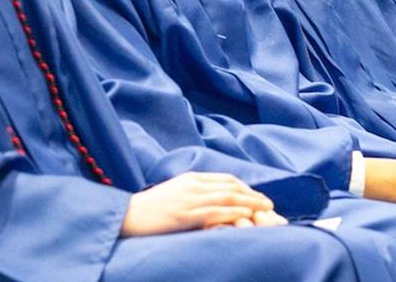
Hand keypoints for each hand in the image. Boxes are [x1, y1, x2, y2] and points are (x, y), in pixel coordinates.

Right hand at [122, 172, 283, 236]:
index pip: (226, 179)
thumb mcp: (174, 194)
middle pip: (232, 187)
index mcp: (191, 178)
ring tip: (266, 210)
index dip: (246, 187)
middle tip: (269, 204)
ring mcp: (191, 199)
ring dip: (251, 204)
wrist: (125, 215)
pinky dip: (235, 213)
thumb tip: (210, 200)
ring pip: (229, 198)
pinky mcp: (187, 214)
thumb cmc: (148, 209)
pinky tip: (248, 217)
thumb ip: (193, 193)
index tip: (257, 195)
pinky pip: (217, 212)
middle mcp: (194, 185)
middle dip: (254, 195)